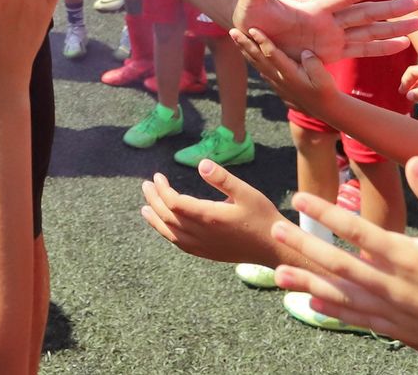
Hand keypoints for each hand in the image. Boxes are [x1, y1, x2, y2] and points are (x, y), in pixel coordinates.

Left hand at [140, 159, 284, 266]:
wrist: (273, 248)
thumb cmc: (262, 217)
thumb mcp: (246, 192)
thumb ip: (223, 178)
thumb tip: (201, 163)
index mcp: (209, 216)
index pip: (174, 203)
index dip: (162, 190)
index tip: (157, 177)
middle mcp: (201, 234)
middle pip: (168, 217)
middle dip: (154, 200)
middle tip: (146, 185)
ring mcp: (202, 246)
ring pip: (170, 233)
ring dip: (155, 219)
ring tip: (144, 208)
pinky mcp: (206, 253)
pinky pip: (179, 244)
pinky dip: (167, 234)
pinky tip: (165, 227)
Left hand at [230, 27, 337, 116]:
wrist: (323, 109)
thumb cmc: (325, 90)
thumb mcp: (324, 79)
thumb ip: (314, 65)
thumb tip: (304, 53)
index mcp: (290, 74)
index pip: (272, 56)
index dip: (262, 42)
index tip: (253, 30)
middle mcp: (279, 78)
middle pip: (258, 58)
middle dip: (245, 44)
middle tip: (232, 31)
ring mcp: (276, 82)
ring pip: (257, 64)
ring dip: (245, 50)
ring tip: (235, 37)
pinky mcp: (276, 84)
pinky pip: (260, 69)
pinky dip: (252, 60)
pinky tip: (246, 52)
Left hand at [232, 0, 417, 62]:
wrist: (249, 35)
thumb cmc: (249, 14)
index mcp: (314, 7)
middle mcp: (329, 20)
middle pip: (367, 12)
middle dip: (392, 8)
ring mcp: (332, 36)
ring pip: (370, 30)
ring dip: (393, 28)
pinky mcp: (331, 52)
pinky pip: (360, 50)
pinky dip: (381, 48)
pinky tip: (402, 45)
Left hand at [269, 156, 417, 353]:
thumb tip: (415, 159)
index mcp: (407, 257)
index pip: (356, 231)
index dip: (325, 212)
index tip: (299, 197)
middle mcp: (394, 285)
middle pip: (338, 264)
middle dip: (304, 246)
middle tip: (274, 231)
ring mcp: (395, 310)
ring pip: (342, 295)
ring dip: (308, 283)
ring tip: (278, 273)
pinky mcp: (401, 328)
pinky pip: (360, 319)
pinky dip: (335, 311)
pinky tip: (314, 304)